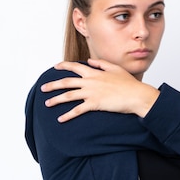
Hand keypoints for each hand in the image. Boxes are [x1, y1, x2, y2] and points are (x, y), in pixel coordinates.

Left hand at [41, 59, 159, 121]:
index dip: (63, 66)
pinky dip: (68, 115)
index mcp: (95, 73)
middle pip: (66, 82)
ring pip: (68, 95)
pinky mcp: (94, 104)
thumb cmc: (129, 84)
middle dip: (52, 85)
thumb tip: (90, 60)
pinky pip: (77, 110)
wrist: (136, 95)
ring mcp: (91, 93)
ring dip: (56, 100)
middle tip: (43, 88)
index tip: (55, 67)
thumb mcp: (116, 69)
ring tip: (47, 103)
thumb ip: (101, 63)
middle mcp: (90, 82)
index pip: (75, 67)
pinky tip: (60, 119)